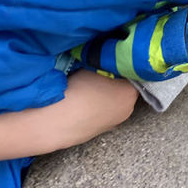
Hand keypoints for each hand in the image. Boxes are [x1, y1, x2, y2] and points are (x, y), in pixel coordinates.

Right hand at [0, 69, 136, 160]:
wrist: (53, 123)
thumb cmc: (73, 91)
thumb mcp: (92, 66)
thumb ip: (106, 61)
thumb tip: (109, 57)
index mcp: (131, 90)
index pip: (134, 71)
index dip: (123, 63)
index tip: (112, 58)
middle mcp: (130, 106)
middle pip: (128, 86)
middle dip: (118, 78)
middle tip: (100, 71)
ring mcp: (118, 120)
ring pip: (119, 100)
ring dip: (110, 92)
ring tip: (90, 87)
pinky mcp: (106, 130)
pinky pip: (109, 111)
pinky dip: (102, 104)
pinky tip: (87, 101)